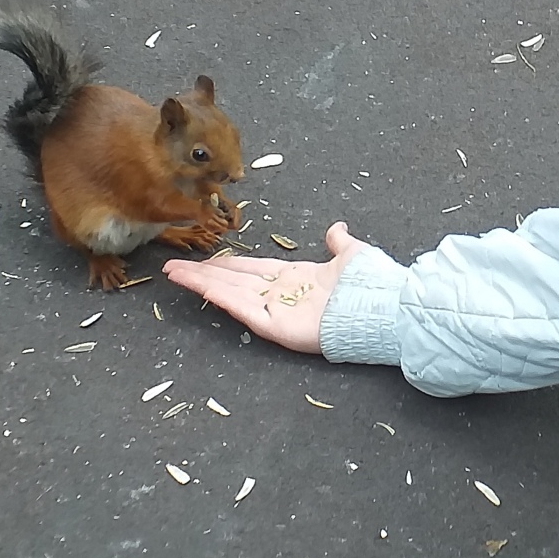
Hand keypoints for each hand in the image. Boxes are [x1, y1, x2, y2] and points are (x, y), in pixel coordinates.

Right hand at [162, 222, 368, 353]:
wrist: (384, 308)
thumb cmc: (370, 283)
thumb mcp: (352, 254)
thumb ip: (340, 243)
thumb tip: (336, 229)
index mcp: (297, 277)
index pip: (253, 269)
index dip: (227, 264)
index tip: (205, 258)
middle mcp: (282, 294)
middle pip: (234, 281)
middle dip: (205, 273)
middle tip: (174, 266)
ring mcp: (278, 311)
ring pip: (232, 294)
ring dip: (204, 283)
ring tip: (176, 274)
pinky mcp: (278, 328)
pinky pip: (246, 311)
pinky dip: (224, 299)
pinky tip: (205, 288)